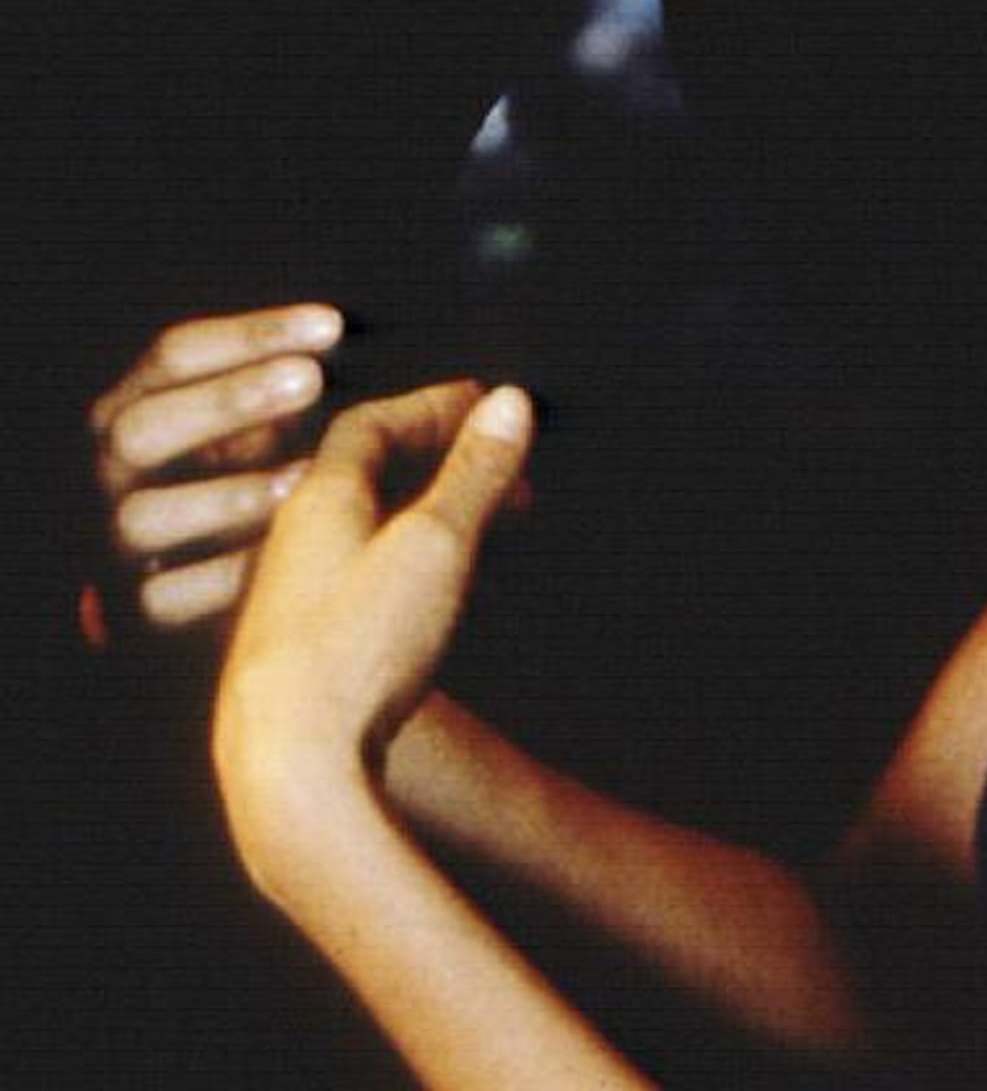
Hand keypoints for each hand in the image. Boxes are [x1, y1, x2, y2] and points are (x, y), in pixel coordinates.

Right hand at [89, 303, 345, 630]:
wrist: (195, 588)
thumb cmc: (243, 471)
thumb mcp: (250, 419)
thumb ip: (283, 380)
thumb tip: (348, 343)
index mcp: (131, 405)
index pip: (175, 354)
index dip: (253, 334)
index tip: (332, 324)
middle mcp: (111, 472)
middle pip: (143, 428)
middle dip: (229, 400)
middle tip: (313, 380)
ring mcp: (116, 544)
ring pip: (145, 517)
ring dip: (232, 493)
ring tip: (306, 475)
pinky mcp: (138, 614)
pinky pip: (173, 596)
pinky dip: (232, 573)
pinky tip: (288, 553)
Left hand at [215, 381, 532, 886]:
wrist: (288, 769)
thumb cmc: (357, 649)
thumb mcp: (437, 544)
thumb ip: (475, 472)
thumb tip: (508, 403)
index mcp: (320, 499)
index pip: (372, 423)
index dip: (433, 407)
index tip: (485, 405)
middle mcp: (294, 542)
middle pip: (373, 478)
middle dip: (447, 465)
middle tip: (509, 471)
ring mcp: (292, 601)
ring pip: (370, 534)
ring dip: (435, 519)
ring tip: (497, 533)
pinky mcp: (297, 655)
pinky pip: (362, 583)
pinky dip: (414, 568)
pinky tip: (447, 602)